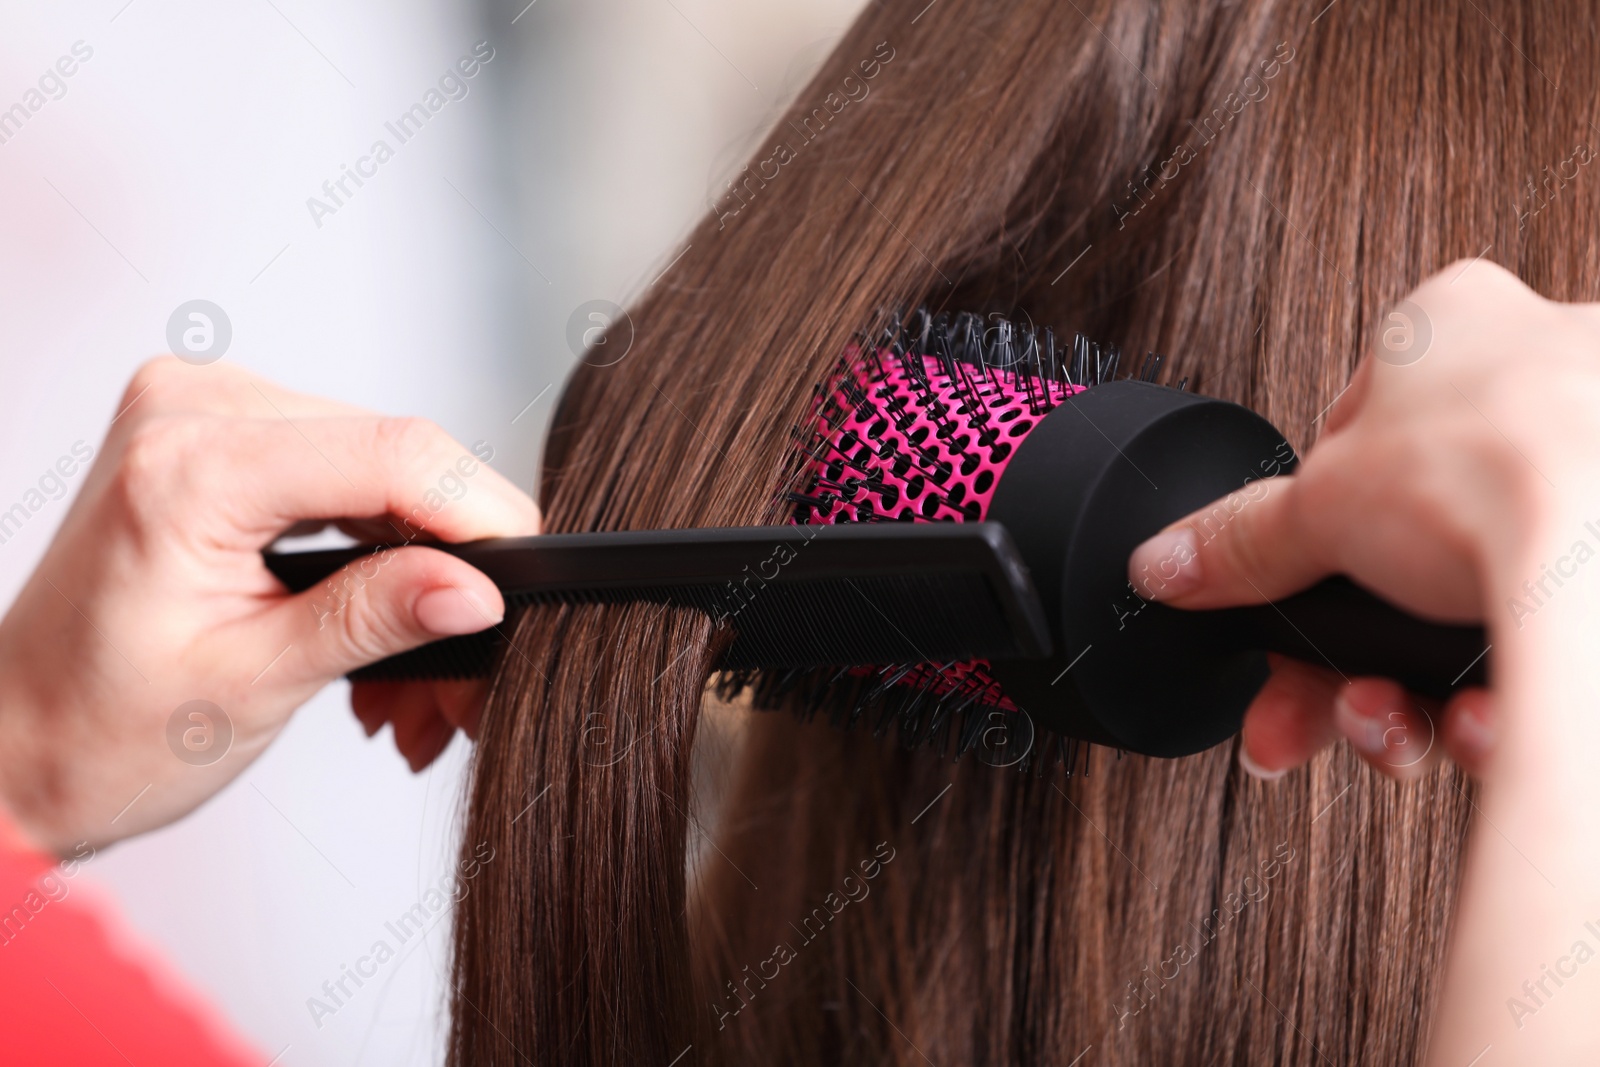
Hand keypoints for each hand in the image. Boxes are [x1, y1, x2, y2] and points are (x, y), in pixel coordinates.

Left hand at [0, 358, 539, 852]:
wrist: (14, 737)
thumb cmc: (96, 728)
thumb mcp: (251, 684)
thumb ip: (373, 619)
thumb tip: (477, 589)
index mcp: (186, 465)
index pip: (392, 452)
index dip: (481, 514)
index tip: (530, 581)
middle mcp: (194, 407)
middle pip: (397, 458)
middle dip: (453, 567)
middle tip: (461, 685)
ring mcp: (208, 410)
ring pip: (384, 469)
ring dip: (421, 570)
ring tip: (412, 685)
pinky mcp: (225, 431)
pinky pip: (346, 472)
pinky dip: (380, 553)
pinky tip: (382, 626)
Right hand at [1125, 260, 1599, 780]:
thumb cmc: (1508, 468)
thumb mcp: (1321, 508)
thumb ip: (1242, 542)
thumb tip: (1166, 562)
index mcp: (1454, 325)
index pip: (1348, 447)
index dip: (1307, 545)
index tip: (1285, 612)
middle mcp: (1543, 376)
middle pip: (1407, 547)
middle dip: (1351, 652)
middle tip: (1317, 708)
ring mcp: (1596, 464)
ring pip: (1475, 603)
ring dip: (1414, 692)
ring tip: (1394, 728)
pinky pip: (1546, 632)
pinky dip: (1500, 695)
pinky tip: (1474, 726)